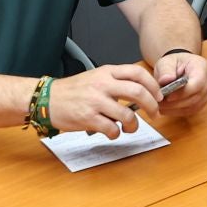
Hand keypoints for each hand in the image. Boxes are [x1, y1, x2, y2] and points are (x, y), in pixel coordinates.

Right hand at [47, 64, 164, 137]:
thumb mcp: (96, 77)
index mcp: (106, 72)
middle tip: (155, 113)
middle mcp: (102, 85)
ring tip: (130, 127)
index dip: (153, 85)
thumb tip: (142, 93)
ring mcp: (95, 102)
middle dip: (152, 105)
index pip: (137, 73)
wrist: (47, 99)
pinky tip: (111, 132)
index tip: (158, 96)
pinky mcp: (88, 118)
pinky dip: (115, 133)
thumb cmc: (73, 91)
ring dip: (134, 125)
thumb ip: (116, 82)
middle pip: (138, 92)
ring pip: (127, 115)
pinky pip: (111, 129)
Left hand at [152, 49, 206, 117]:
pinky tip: (166, 109)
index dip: (183, 93)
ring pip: (193, 106)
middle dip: (176, 103)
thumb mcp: (167, 61)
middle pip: (195, 97)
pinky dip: (177, 112)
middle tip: (159, 103)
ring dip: (175, 109)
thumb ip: (166, 69)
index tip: (168, 96)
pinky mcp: (202, 103)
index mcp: (202, 67)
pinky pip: (191, 111)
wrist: (181, 67)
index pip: (197, 83)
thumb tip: (166, 79)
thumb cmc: (175, 63)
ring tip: (160, 106)